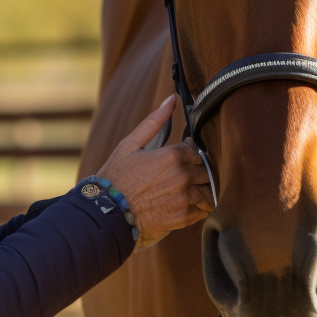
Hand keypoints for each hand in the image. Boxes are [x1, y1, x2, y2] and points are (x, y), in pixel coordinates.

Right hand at [96, 95, 213, 248]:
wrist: (107, 213)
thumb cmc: (116, 177)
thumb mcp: (130, 145)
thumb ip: (154, 121)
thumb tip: (172, 98)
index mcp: (172, 155)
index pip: (197, 151)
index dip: (190, 154)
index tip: (183, 158)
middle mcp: (182, 176)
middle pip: (206, 171)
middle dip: (198, 172)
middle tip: (185, 176)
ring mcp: (184, 197)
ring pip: (209, 191)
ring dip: (202, 191)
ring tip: (189, 192)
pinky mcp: (183, 217)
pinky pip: (202, 211)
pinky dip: (198, 208)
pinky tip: (184, 205)